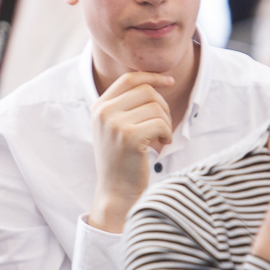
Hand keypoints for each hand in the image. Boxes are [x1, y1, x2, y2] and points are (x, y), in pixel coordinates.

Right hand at [88, 72, 173, 233]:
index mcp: (99, 106)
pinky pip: (160, 123)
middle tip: (163, 127)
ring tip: (160, 139)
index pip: (129, 78)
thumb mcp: (116, 127)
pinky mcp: (129, 136)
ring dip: (165, 123)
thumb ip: (127, 104)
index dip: (152, 76)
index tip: (170, 81)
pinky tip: (161, 145)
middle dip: (163, 107)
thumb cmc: (122, 160)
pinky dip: (167, 133)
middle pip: (147, 91)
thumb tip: (154, 80)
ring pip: (156, 107)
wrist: (115, 192)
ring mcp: (114, 123)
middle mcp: (103, 112)